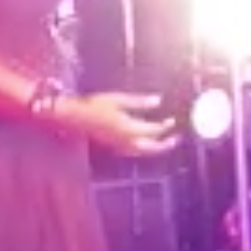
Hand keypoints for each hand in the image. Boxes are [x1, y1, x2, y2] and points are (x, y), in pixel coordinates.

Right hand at [61, 92, 178, 156]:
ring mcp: (120, 147)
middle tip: (176, 139)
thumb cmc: (95, 105)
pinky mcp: (114, 148)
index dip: (165, 126)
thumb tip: (159, 100)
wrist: (74, 118)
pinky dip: (145, 148)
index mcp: (129, 128)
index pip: (153, 130)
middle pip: (152, 147)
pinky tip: (146, 142)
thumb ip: (139, 102)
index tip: (172, 120)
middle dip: (166, 144)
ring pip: (144, 152)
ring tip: (165, 142)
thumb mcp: (118, 99)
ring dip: (156, 148)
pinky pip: (135, 151)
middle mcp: (127, 141)